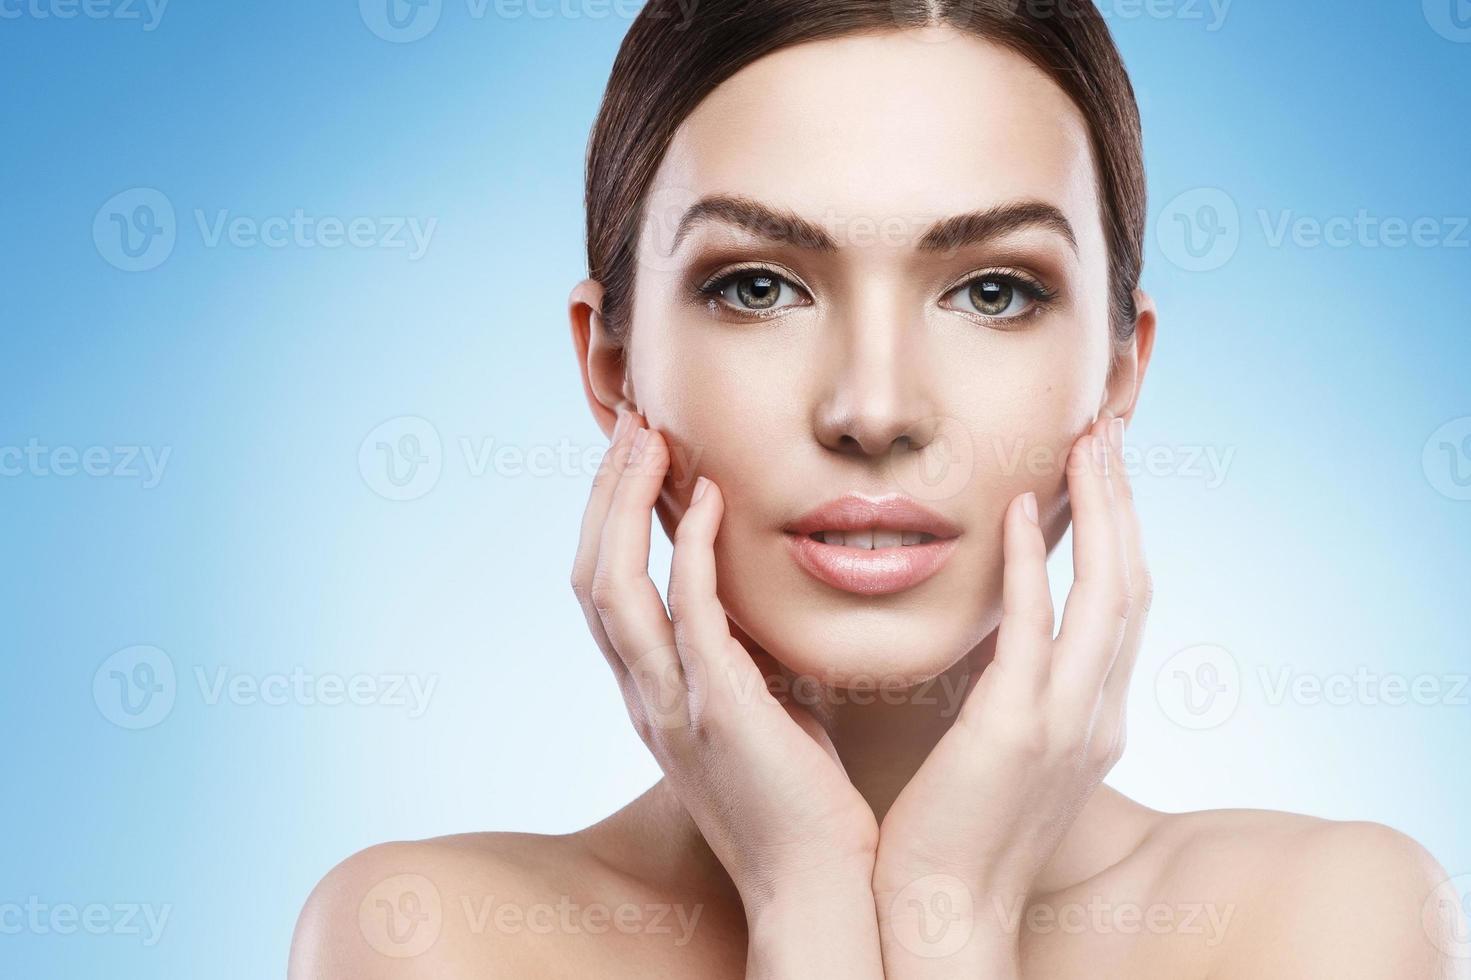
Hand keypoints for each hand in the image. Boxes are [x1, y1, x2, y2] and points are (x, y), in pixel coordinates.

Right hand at [570, 409, 884, 975]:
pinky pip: (687, 614)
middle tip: (633, 428)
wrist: (818, 882)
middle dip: (605, 494)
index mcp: (651, 693)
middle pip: (589, 575)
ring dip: (626, 505)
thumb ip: (744, 651)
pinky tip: (709, 499)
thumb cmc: (799, 798)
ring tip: (649, 442)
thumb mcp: (760, 708)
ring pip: (613, 588)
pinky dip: (689, 549)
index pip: (605, 589)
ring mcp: (672, 705)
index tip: (638, 458)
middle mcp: (644, 695)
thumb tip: (759, 594)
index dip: (610, 518)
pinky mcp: (719, 711)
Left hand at [873, 412, 1150, 973]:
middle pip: (1133, 585)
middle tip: (1106, 433)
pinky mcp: (1017, 734)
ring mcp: (1067, 725)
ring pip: (1108, 597)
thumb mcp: (1005, 755)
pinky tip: (1019, 512)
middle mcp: (1098, 716)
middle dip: (1124, 504)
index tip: (1101, 473)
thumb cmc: (957, 834)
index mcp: (1095, 719)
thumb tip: (1004, 647)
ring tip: (1084, 445)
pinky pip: (1034, 632)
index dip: (1120, 534)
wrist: (943, 914)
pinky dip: (1033, 566)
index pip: (1123, 606)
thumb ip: (1018, 695)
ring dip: (1100, 513)